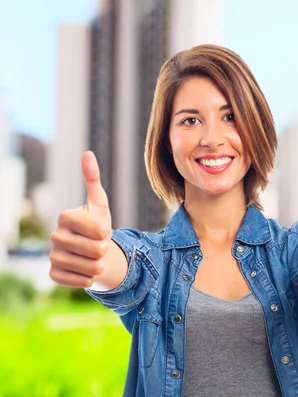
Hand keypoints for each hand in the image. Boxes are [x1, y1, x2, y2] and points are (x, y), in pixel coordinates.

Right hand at [49, 151, 112, 287]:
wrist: (92, 253)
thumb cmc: (97, 227)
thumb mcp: (99, 204)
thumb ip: (93, 180)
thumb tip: (87, 153)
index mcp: (65, 217)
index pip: (96, 228)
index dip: (105, 231)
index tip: (103, 230)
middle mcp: (54, 236)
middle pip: (96, 249)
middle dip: (105, 249)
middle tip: (99, 246)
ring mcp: (52, 256)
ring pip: (91, 267)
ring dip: (99, 264)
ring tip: (94, 258)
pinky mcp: (54, 275)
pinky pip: (82, 281)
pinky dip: (90, 278)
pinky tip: (86, 270)